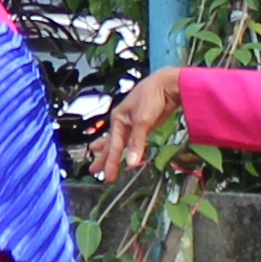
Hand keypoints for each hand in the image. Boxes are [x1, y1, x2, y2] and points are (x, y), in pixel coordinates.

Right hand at [88, 64, 187, 182]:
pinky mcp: (143, 124)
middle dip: (103, 158)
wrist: (167, 85)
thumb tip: (132, 162)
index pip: (113, 146)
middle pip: (110, 143)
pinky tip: (124, 150)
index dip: (111, 162)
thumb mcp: (143, 121)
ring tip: (99, 158)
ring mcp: (132, 123)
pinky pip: (130, 139)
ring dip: (110, 151)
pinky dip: (126, 147)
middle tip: (94, 171)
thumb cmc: (151, 96)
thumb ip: (137, 142)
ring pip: (118, 141)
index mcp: (118, 119)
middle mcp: (122, 121)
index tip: (107, 176)